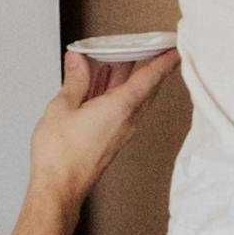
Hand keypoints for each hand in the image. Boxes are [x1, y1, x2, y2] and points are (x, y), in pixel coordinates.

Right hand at [32, 44, 176, 202]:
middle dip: (147, 64)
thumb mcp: (62, 107)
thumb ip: (74, 80)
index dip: (164, 61)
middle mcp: (126, 120)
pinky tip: (103, 83)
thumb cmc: (61, 156)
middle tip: (147, 46)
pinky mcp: (112, 138)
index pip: (150, 78)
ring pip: (132, 97)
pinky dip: (116, 91)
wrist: (59, 188)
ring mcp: (120, 131)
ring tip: (119, 57)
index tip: (174, 48)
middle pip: (145, 86)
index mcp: (120, 107)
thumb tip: (78, 61)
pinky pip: (121, 108)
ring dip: (128, 77)